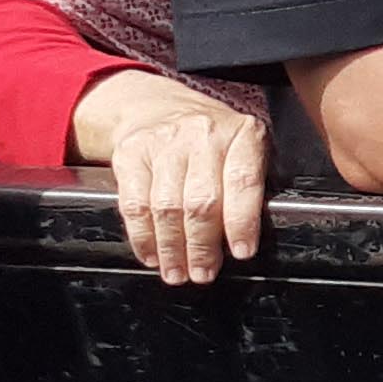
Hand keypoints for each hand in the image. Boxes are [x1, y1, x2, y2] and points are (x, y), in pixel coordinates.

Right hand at [99, 86, 266, 285]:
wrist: (160, 108)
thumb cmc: (214, 140)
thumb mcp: (246, 148)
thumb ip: (252, 185)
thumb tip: (246, 240)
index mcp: (242, 133)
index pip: (243, 181)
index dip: (241, 222)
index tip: (241, 252)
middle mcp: (203, 135)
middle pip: (201, 201)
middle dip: (202, 246)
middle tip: (203, 273)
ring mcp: (163, 143)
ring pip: (166, 207)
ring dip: (172, 249)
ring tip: (178, 272)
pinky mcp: (130, 155)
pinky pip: (135, 205)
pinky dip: (143, 237)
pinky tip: (153, 255)